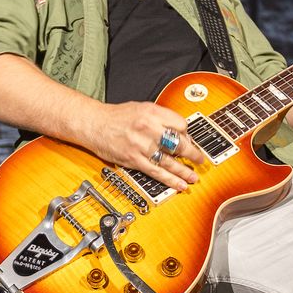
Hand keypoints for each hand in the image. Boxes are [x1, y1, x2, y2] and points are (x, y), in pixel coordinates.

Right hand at [85, 101, 206, 190]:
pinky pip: (156, 172)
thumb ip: (161, 118)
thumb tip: (179, 131)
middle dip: (192, 154)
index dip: (187, 134)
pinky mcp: (133, 160)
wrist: (93, 123)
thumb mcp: (142, 108)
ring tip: (193, 177)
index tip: (188, 140)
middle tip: (199, 160)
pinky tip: (179, 184)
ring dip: (184, 171)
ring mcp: (141, 145)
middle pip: (178, 144)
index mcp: (152, 113)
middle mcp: (148, 128)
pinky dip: (170, 179)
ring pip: (169, 161)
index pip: (181, 125)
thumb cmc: (116, 116)